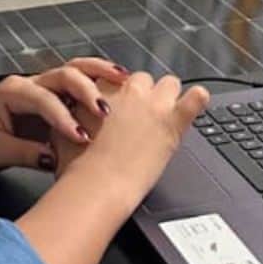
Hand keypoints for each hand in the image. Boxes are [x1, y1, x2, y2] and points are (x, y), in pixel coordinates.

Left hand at [0, 58, 126, 174]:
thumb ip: (26, 153)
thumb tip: (56, 157)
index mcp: (12, 93)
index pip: (45, 100)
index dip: (64, 118)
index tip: (81, 137)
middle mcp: (29, 83)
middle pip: (64, 75)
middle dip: (88, 90)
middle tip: (107, 111)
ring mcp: (41, 87)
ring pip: (74, 70)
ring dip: (99, 75)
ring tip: (124, 81)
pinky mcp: (51, 97)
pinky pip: (76, 84)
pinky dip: (97, 82)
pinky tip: (116, 86)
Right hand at [58, 72, 208, 199]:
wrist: (99, 185)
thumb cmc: (79, 167)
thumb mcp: (63, 135)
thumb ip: (72, 119)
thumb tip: (72, 120)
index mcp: (104, 92)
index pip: (115, 79)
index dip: (119, 96)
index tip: (119, 108)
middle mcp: (130, 92)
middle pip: (143, 78)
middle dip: (144, 94)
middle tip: (141, 116)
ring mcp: (154, 105)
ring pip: (169, 83)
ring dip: (168, 96)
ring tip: (165, 114)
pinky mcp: (174, 122)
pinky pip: (196, 98)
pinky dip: (198, 99)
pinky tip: (198, 101)